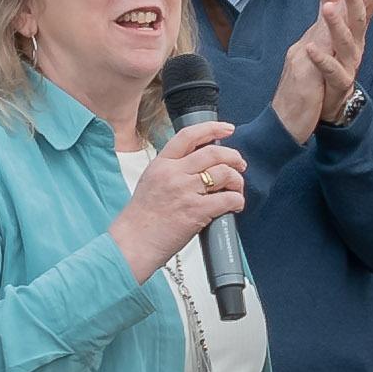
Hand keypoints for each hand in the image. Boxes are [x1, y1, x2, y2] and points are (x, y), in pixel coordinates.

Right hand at [115, 118, 247, 278]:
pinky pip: (228, 199)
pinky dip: (237, 201)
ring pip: (224, 173)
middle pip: (213, 153)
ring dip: (237, 180)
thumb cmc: (141, 219)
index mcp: (162, 164)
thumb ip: (172, 170)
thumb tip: (200, 164)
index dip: (212, 128)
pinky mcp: (196, 211)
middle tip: (240, 164)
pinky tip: (235, 205)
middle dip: (233, 157)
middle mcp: (174, 173)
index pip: (189, 136)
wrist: (133, 243)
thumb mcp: (151, 182)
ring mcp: (185, 191)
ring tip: (236, 188)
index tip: (227, 129)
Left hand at [275, 0, 372, 138]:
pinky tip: (310, 48)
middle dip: (356, 2)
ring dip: (337, 25)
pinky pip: (331, 71)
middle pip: (359, 22)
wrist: (326, 104)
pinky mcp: (338, 83)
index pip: (366, 8)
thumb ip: (333, 0)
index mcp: (354, 32)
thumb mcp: (329, 28)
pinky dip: (321, 59)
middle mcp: (355, 47)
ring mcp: (349, 66)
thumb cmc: (330, 63)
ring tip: (327, 8)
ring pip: (346, 44)